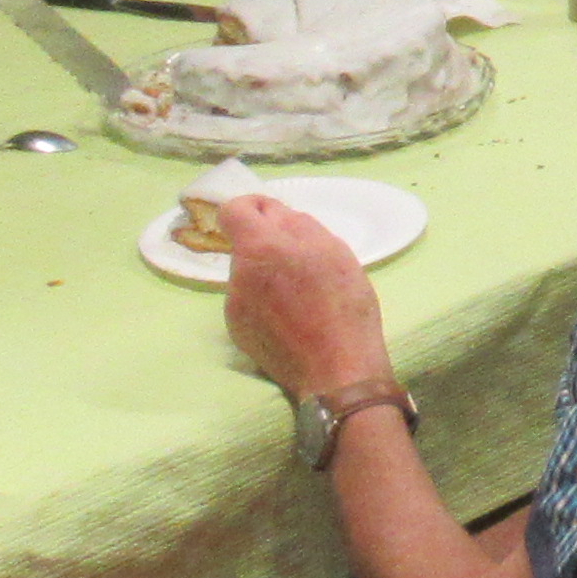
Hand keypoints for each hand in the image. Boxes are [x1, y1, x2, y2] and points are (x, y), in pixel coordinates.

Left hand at [222, 195, 391, 409]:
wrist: (338, 371)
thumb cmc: (343, 306)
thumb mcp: (334, 251)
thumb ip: (298, 224)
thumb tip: (275, 214)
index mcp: (260, 249)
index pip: (233, 210)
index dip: (254, 206)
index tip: (276, 215)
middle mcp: (237, 276)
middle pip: (246, 246)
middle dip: (270, 246)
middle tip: (306, 263)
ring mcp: (234, 307)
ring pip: (248, 276)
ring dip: (269, 276)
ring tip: (304, 297)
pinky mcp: (238, 333)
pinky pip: (248, 304)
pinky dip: (266, 303)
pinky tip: (294, 319)